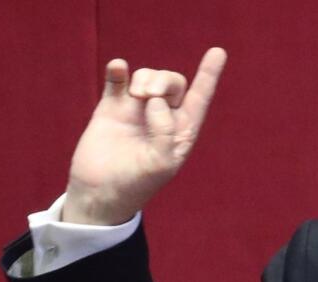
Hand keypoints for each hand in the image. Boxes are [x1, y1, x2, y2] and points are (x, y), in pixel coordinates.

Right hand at [62, 47, 227, 224]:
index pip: (199, 98)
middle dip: (163, 80)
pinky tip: (118, 69)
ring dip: (144, 79)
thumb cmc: (136, 184)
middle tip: (147, 96)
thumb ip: (165, 132)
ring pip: (147, 76)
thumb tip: (154, 100)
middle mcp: (161, 117)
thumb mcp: (160, 163)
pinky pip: (118, 79)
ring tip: (135, 96)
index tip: (218, 52)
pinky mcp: (111, 107)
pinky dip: (119, 70)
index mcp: (181, 132)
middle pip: (172, 82)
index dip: (209, 75)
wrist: (98, 193)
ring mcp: (136, 110)